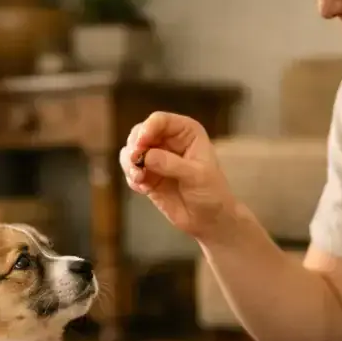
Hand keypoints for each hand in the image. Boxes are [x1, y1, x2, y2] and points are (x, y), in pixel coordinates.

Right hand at [119, 111, 239, 240]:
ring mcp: (156, 159)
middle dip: (134, 147)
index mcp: (186, 132)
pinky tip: (143, 189)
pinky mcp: (147, 176)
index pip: (160, 120)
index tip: (141, 145)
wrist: (208, 220)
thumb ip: (171, 164)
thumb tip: (146, 156)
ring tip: (139, 179)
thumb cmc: (211, 193)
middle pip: (140, 132)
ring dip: (130, 164)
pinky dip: (132, 178)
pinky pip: (130, 171)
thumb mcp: (196, 176)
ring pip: (131, 151)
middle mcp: (169, 141)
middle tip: (136, 163)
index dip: (147, 129)